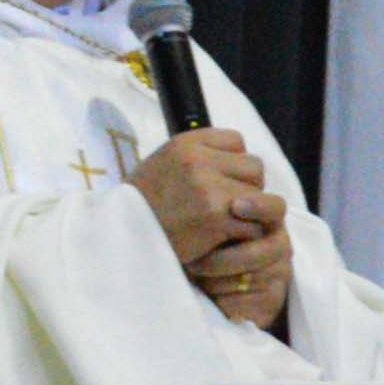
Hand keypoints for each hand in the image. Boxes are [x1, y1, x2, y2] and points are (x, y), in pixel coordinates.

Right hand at [134, 127, 294, 331]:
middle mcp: (198, 160)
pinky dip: (244, 238)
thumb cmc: (144, 207)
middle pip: (255, 168)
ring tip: (228, 226)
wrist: (122, 238)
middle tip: (227, 209)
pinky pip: (255, 226)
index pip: (237, 141)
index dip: (235, 164)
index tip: (221, 182)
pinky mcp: (216, 217)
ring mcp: (209, 188)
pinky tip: (224, 243)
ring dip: (251, 216)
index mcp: (185, 143)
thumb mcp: (164, 166)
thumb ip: (200, 159)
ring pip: (261, 198)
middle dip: (248, 189)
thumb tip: (241, 161)